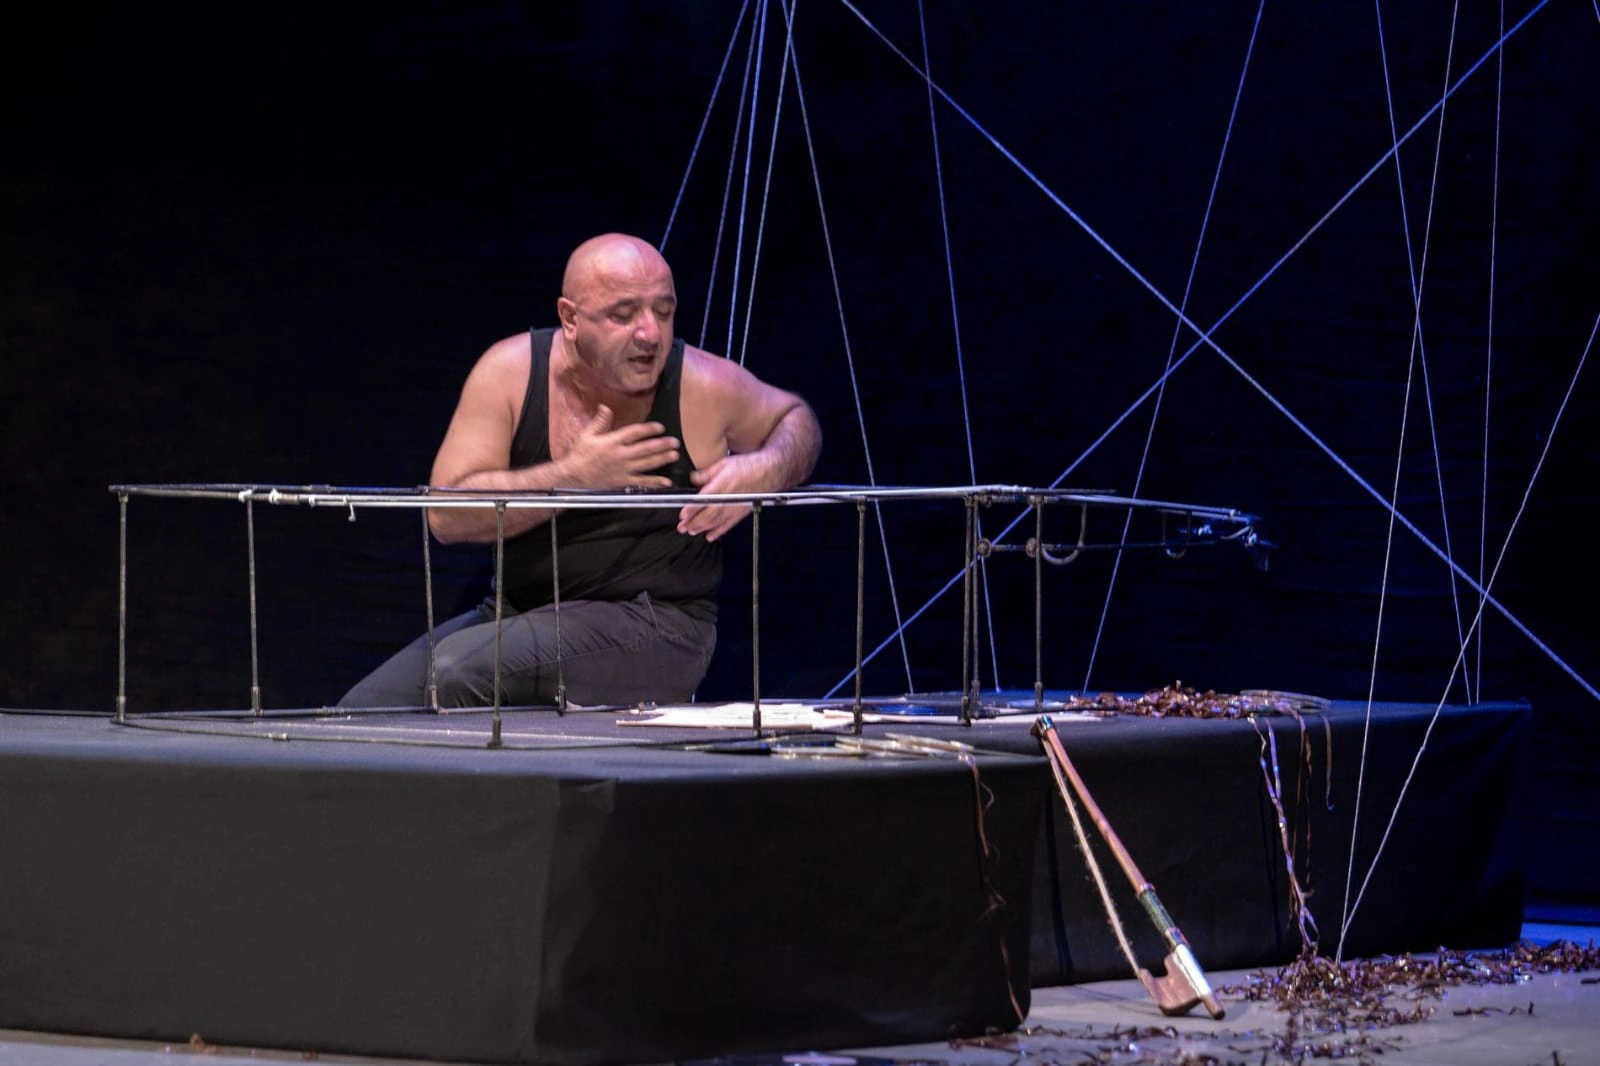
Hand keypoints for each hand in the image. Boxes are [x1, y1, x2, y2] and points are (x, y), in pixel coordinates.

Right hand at [559, 405, 679, 488]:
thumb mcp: (586, 435)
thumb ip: (599, 422)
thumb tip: (605, 407)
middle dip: (662, 444)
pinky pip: (641, 483)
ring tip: (674, 455)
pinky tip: (666, 482)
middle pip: (646, 448)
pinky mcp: (622, 482)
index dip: (649, 429)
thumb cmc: (579, 455)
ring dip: (662, 459)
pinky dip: (655, 482)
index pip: (635, 432)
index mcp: (612, 441)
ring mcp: (623, 469)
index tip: (660, 427)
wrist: (572, 478)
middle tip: (675, 442)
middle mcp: (620, 455)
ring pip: (647, 464)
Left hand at [678, 454, 763, 541]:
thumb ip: (707, 473)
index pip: (703, 500)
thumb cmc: (749, 466)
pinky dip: (718, 532)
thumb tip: (693, 478)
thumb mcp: (724, 463)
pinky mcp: (741, 512)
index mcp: (722, 484)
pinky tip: (710, 536)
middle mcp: (728, 498)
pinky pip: (728, 525)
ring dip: (702, 528)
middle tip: (682, 527)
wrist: (770, 471)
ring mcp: (735, 507)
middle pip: (707, 514)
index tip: (682, 515)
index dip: (691, 509)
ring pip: (716, 522)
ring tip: (691, 531)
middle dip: (693, 522)